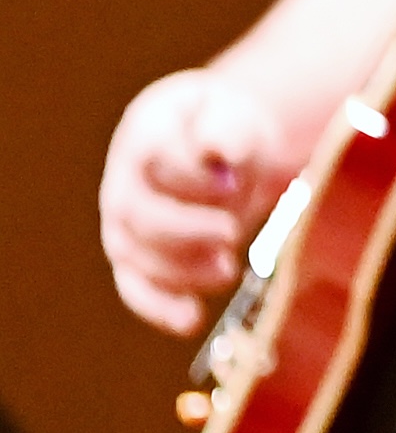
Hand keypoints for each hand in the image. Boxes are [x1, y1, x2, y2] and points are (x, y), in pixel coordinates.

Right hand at [99, 69, 294, 335]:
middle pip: (138, 215)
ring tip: (228, 269)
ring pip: (137, 257)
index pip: (155, 160)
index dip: (192, 179)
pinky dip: (158, 307)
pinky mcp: (138, 257)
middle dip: (185, 230)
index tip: (233, 184)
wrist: (221, 147)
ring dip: (182, 270)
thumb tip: (221, 152)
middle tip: (231, 233)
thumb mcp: (234, 113)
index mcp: (146, 135)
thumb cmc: (227, 125)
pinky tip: (190, 320)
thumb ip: (228, 129)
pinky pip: (136, 288)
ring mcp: (125, 223)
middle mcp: (124, 181)